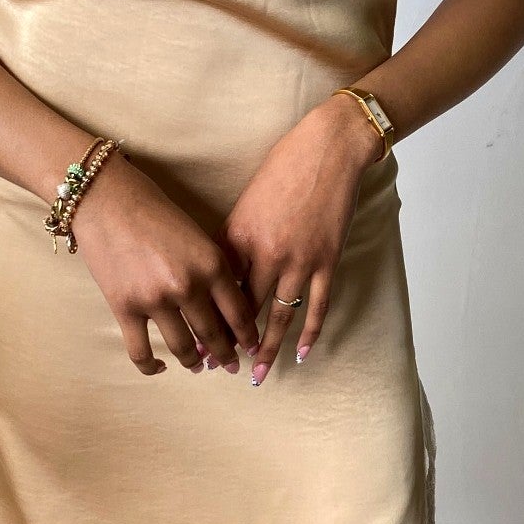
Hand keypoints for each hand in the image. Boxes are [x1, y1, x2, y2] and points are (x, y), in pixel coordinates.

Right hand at [75, 153, 259, 374]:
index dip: (247, 335)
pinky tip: (161, 368)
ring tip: (198, 366)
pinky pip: (142, 351)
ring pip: (183, 348)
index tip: (251, 347)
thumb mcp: (197, 235)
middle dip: (226, 355)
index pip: (239, 312)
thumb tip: (223, 305)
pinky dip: (152, 367)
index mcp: (212, 264)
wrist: (106, 199)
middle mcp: (188, 286)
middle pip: (214, 334)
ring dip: (193, 362)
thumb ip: (212, 268)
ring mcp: (156, 300)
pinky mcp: (125, 308)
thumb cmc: (154, 210)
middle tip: (230, 366)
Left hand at [222, 95, 382, 384]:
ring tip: (257, 374)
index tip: (195, 342)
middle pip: (244, 308)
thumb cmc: (284, 167)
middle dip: (229, 342)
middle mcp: (267, 253)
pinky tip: (300, 353)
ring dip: (267, 348)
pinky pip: (317, 304)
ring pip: (279, 314)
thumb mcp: (246, 203)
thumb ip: (233, 241)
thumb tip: (221, 275)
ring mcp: (300, 259)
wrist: (328, 149)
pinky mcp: (327, 260)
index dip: (207, 319)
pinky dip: (309, 331)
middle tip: (216, 367)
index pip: (219, 289)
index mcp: (240, 238)